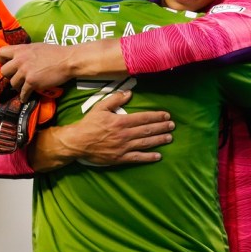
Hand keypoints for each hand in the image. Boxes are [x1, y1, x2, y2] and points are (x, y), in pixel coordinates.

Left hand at [0, 43, 72, 101]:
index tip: (9, 64)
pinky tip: (26, 98)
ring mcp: (25, 71)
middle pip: (4, 71)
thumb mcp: (37, 47)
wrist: (67, 60)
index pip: (1, 53)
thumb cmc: (55, 52)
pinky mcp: (32, 82)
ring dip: (18, 86)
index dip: (3, 60)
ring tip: (24, 87)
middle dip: (9, 75)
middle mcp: (20, 60)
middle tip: (17, 77)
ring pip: (13, 83)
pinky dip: (24, 96)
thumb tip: (21, 57)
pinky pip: (23, 92)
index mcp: (21, 49)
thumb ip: (26, 52)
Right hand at [32, 90, 173, 169]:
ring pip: (145, 143)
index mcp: (121, 121)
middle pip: (147, 130)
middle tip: (172, 125)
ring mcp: (123, 147)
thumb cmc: (89, 124)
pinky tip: (158, 155)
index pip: (143, 118)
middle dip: (161, 127)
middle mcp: (124, 134)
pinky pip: (137, 158)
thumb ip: (115, 100)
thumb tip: (129, 93)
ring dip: (159, 140)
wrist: (77, 142)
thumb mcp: (100, 107)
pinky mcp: (120, 158)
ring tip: (169, 137)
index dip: (156, 116)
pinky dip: (149, 157)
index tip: (166, 115)